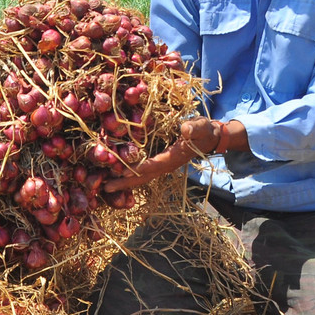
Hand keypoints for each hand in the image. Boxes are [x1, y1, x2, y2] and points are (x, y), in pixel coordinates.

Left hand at [101, 117, 232, 191]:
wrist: (209, 137)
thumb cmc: (203, 131)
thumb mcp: (201, 127)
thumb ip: (194, 128)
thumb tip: (185, 130)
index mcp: (172, 158)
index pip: (152, 165)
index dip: (136, 169)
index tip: (120, 173)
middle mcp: (166, 165)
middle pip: (143, 177)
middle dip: (124, 182)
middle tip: (105, 187)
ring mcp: (163, 165)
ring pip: (141, 176)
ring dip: (125, 181)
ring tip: (106, 185)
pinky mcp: (160, 162)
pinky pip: (143, 172)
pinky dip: (130, 175)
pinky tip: (118, 175)